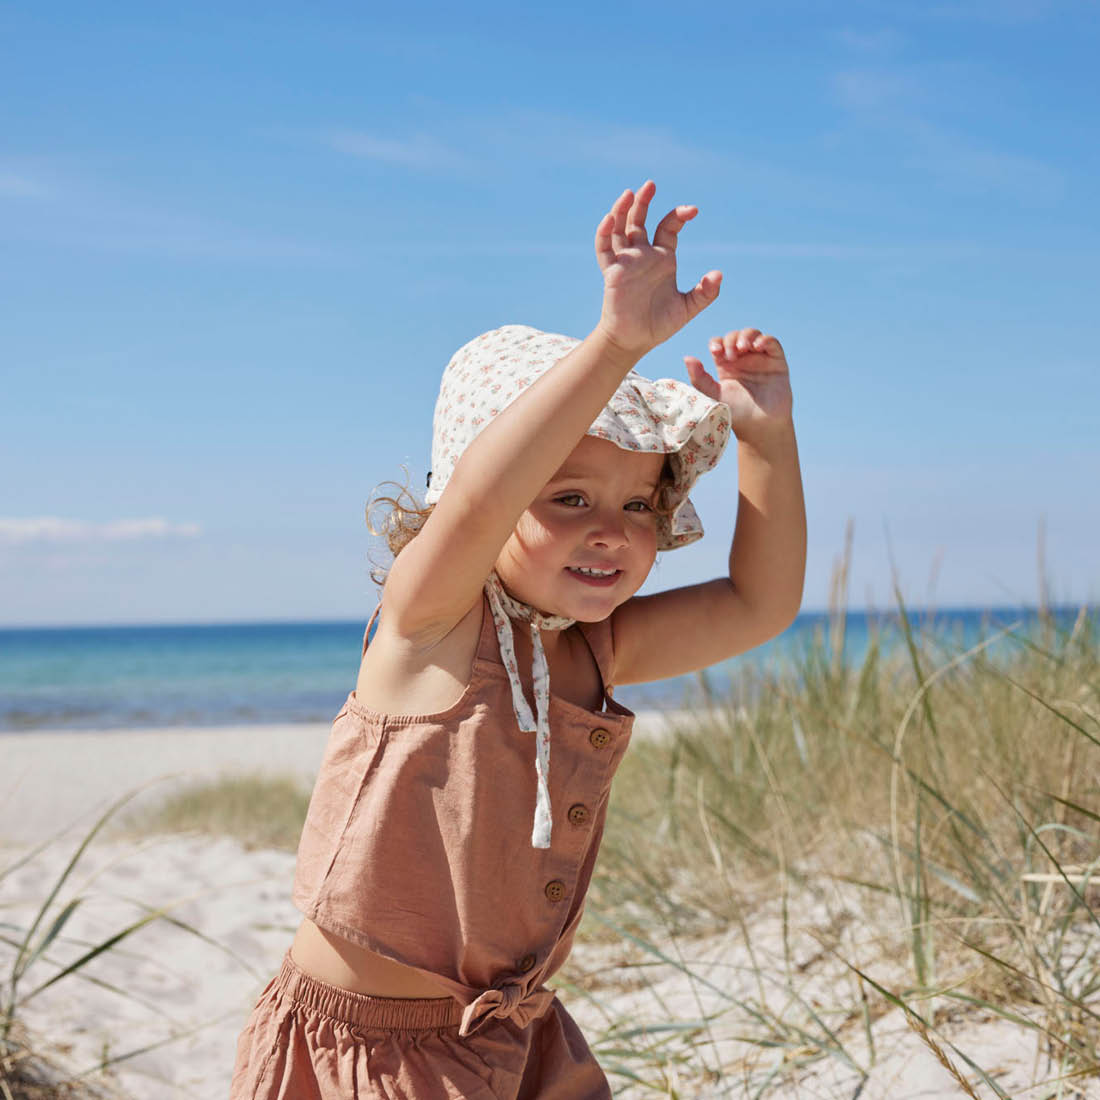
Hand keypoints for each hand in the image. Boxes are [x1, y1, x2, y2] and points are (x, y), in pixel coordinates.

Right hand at [594, 180, 721, 356]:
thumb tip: (718, 274)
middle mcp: (643, 256)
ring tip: (629, 194)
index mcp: (663, 259)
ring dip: (622, 211)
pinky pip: (604, 249)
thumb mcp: (687, 309)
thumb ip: (705, 293)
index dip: (679, 216)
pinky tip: (610, 220)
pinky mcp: (612, 273)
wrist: (635, 341)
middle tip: (650, 185)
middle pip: (639, 220)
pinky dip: (605, 233)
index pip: (668, 228)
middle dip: (644, 202)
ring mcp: (626, 262)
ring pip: (620, 229)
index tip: (692, 211)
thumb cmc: (659, 324)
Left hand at [684, 329, 793, 441]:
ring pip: (753, 335)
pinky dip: (764, 339)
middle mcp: (743, 359)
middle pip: (735, 336)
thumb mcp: (714, 395)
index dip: (717, 342)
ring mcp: (760, 358)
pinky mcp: (776, 361)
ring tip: (743, 348)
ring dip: (746, 336)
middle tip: (730, 355)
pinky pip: (772, 342)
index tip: (715, 351)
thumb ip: (699, 379)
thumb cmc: (736, 413)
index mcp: (726, 365)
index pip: (720, 344)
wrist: (760, 425)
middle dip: (731, 340)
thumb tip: (687, 357)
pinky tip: (757, 346)